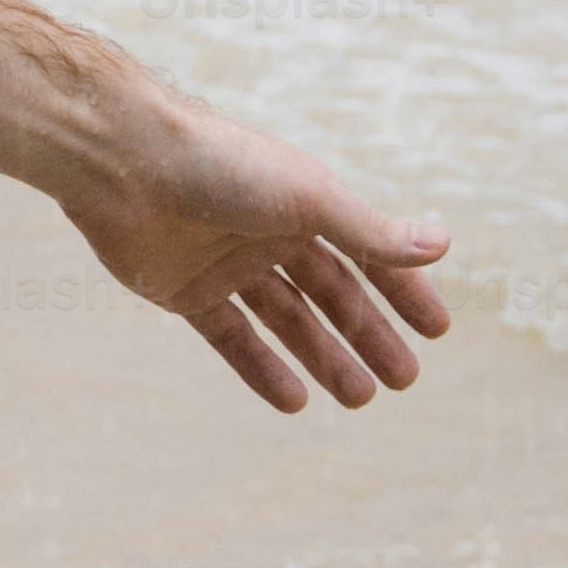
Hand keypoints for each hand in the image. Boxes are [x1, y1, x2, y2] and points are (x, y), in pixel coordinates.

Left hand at [43, 78, 454, 415]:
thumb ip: (369, 231)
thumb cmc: (220, 166)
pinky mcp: (184, 292)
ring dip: (323, 358)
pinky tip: (295, 402)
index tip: (438, 332)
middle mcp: (268, 233)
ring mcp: (226, 264)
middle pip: (330, 294)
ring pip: (287, 320)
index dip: (402, 291)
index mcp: (303, 203)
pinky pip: (231, 338)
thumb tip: (444, 246)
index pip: (366, 254)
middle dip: (367, 336)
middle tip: (402, 381)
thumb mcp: (307, 198)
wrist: (123, 165)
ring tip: (359, 399)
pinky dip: (261, 369)